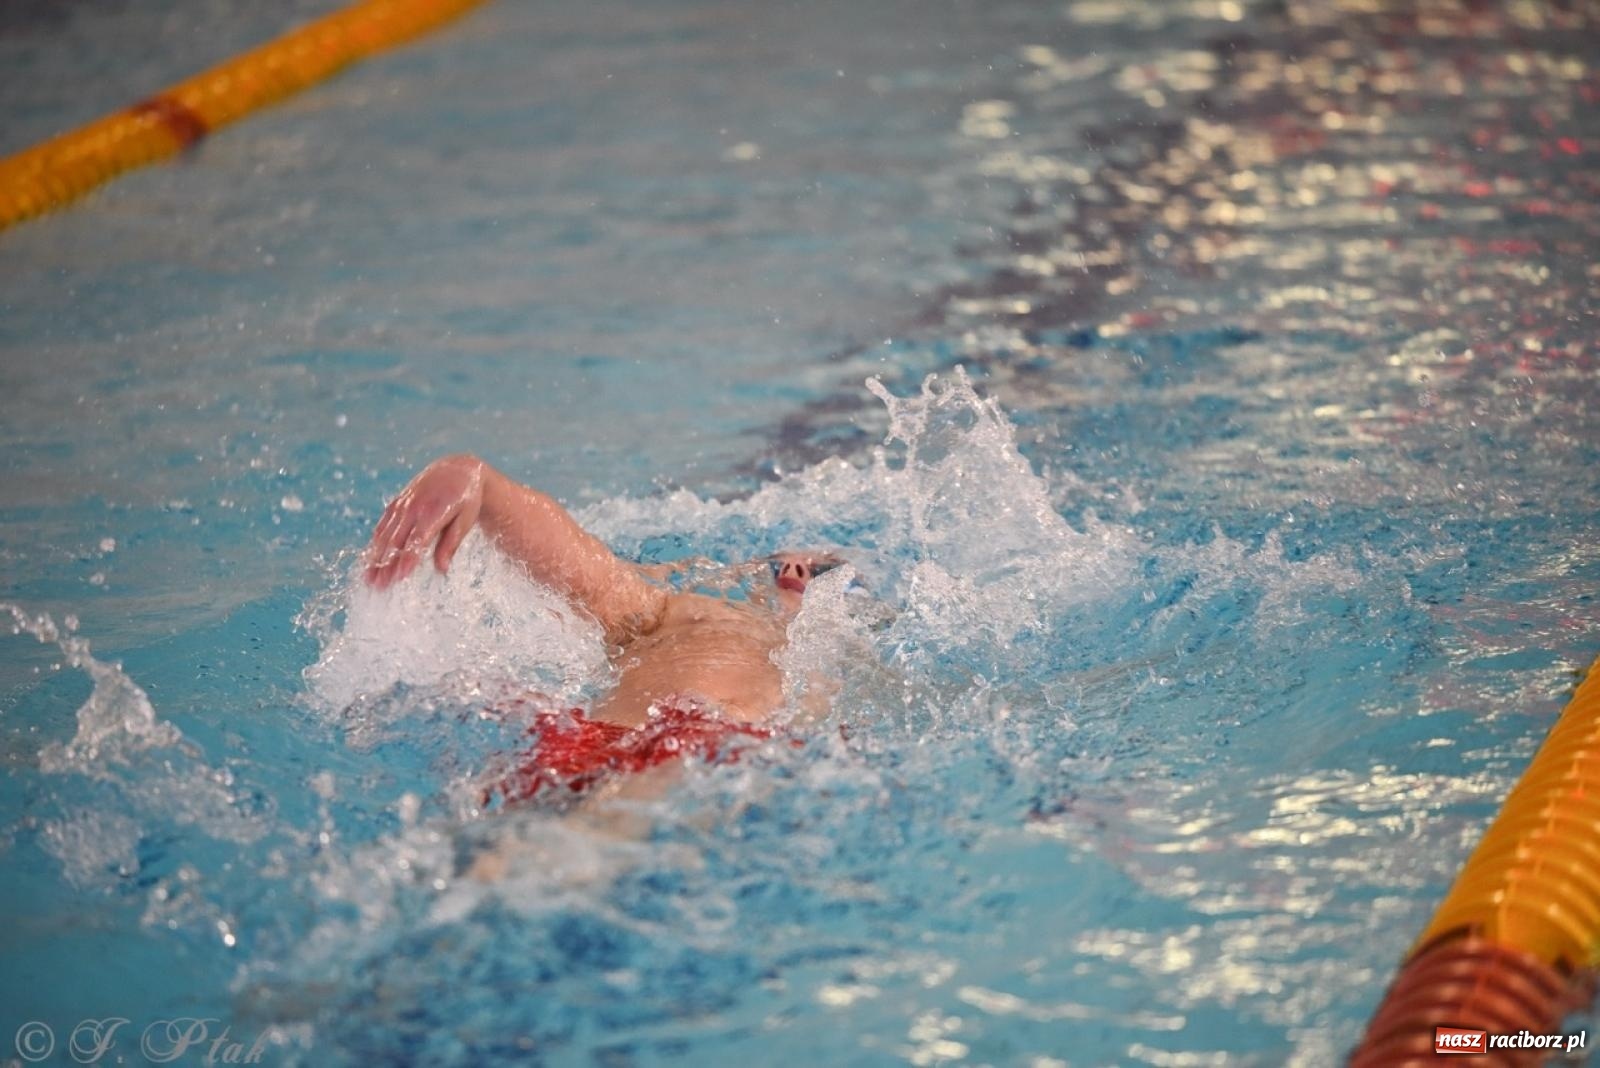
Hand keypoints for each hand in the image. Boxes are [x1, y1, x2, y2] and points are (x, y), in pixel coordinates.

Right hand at [364, 455, 485, 587]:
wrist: (456, 469)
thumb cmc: (466, 499)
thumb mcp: (465, 519)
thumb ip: (451, 544)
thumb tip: (441, 570)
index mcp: (434, 511)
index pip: (418, 539)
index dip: (407, 558)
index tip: (399, 577)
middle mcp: (414, 507)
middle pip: (397, 540)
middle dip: (386, 564)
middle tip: (378, 586)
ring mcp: (402, 504)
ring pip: (385, 534)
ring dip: (375, 557)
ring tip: (369, 579)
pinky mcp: (396, 504)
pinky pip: (383, 525)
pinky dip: (375, 544)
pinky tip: (370, 560)